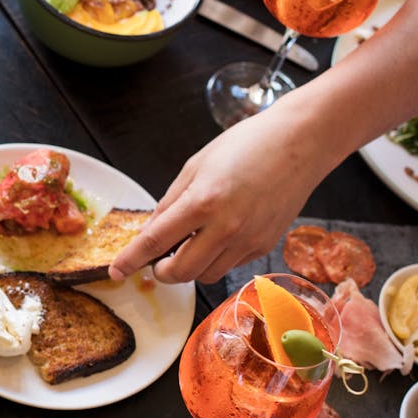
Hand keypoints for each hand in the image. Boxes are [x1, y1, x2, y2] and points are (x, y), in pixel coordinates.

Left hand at [109, 101, 336, 283]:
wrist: (301, 143)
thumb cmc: (247, 145)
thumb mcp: (196, 165)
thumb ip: (170, 202)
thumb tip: (151, 230)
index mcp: (202, 202)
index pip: (155, 242)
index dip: (131, 260)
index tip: (116, 271)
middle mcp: (226, 228)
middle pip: (180, 271)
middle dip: (162, 271)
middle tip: (158, 259)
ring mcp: (248, 240)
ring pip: (206, 275)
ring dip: (190, 267)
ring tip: (190, 244)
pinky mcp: (265, 246)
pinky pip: (230, 265)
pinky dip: (216, 259)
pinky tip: (218, 237)